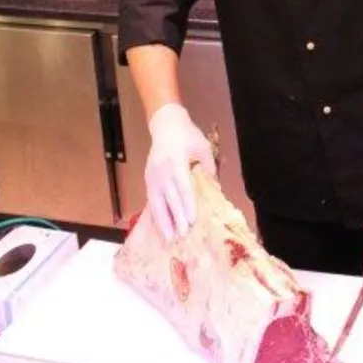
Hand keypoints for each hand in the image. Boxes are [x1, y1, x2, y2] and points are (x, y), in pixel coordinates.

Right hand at [145, 102, 215, 241]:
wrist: (166, 125)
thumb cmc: (187, 135)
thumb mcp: (203, 148)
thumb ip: (208, 168)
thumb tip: (214, 190)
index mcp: (176, 161)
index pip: (182, 187)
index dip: (187, 205)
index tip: (192, 220)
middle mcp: (162, 170)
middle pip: (169, 198)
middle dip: (176, 218)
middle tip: (182, 235)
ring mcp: (152, 175)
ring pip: (156, 202)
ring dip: (162, 221)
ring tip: (168, 238)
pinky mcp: (148, 179)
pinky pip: (152, 200)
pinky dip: (156, 214)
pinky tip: (161, 226)